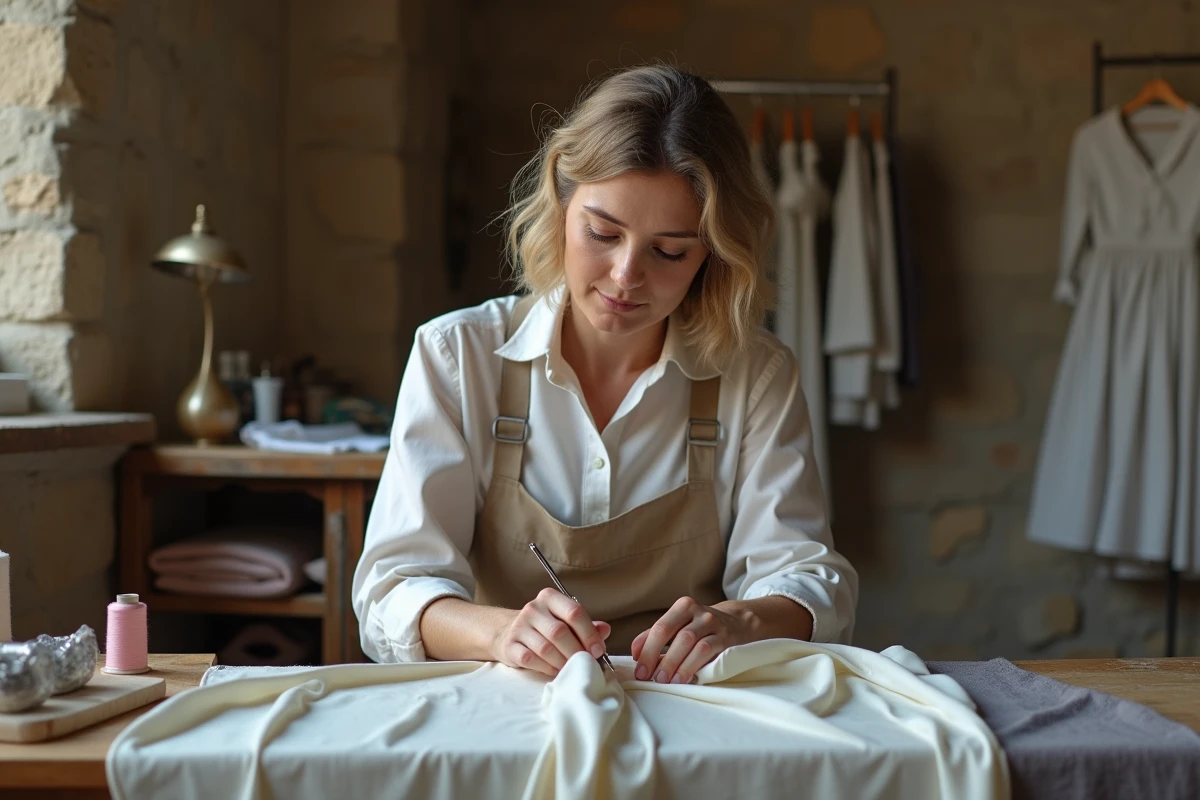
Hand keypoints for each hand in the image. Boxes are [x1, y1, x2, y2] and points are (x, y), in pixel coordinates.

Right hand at [490, 588, 610, 676]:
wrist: (508, 632)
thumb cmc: (545, 627)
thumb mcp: (565, 620)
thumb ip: (586, 625)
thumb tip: (605, 630)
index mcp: (550, 598)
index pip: (574, 612)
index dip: (589, 634)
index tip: (598, 651)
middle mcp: (533, 608)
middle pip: (560, 632)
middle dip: (577, 651)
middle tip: (586, 664)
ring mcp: (519, 627)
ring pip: (546, 648)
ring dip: (563, 662)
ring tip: (571, 669)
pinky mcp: (510, 646)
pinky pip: (531, 660)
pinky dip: (547, 668)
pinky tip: (554, 670)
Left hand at [631, 596, 748, 684]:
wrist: (738, 624)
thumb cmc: (702, 629)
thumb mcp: (681, 626)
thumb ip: (657, 636)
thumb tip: (635, 653)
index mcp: (683, 607)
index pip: (660, 627)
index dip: (647, 649)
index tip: (639, 669)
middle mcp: (697, 612)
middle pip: (671, 633)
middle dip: (656, 657)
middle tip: (648, 677)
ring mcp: (712, 623)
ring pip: (688, 642)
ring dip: (673, 663)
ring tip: (665, 681)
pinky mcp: (725, 638)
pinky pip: (706, 651)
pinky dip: (691, 666)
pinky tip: (683, 679)